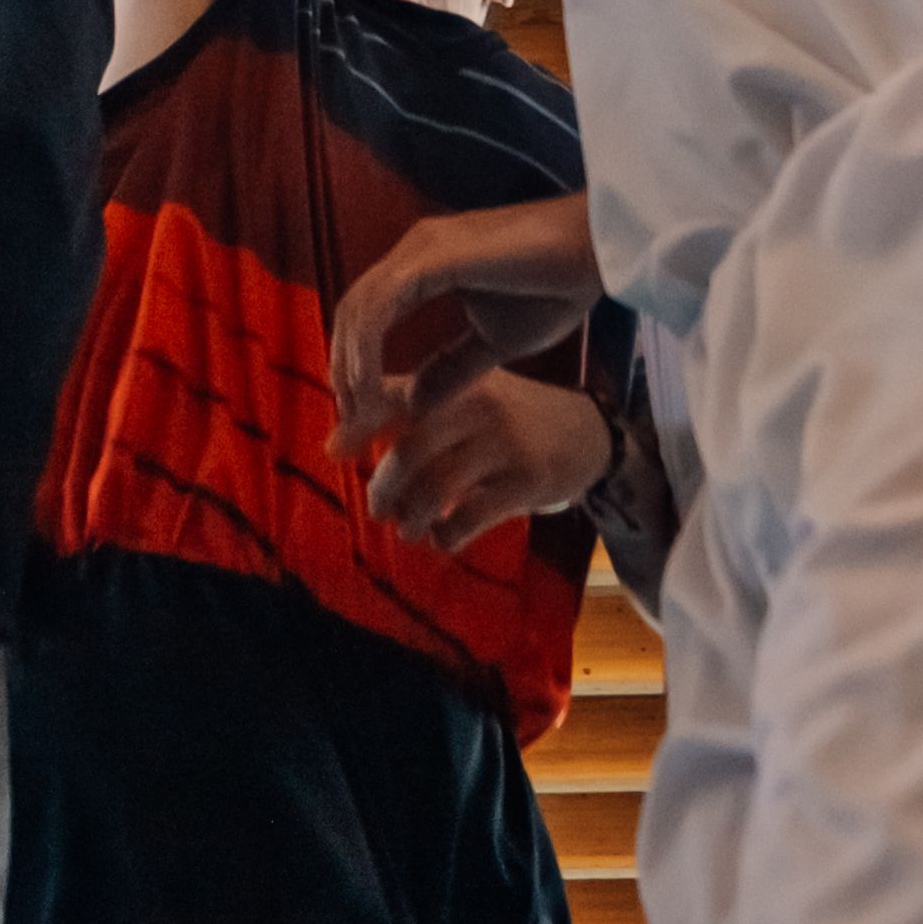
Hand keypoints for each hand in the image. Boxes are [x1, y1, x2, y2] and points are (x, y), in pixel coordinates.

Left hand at [329, 192, 606, 459]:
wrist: (597, 254)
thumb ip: (452, 368)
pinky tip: (375, 390)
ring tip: (361, 414)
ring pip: (359, 309)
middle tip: (350, 422)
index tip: (359, 412)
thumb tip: (416, 405)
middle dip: (343, 368)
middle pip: (352, 311)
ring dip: (351, 365)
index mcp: (425, 263)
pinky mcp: (433, 256)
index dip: (355, 361)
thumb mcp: (494, 343)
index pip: (369, 312)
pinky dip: (368, 350)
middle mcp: (415, 249)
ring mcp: (421, 248)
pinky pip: (381, 307)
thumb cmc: (556, 288)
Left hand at [356, 362, 614, 556]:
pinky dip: (448, 535)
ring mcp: (505, 443)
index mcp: (457, 383)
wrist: (590, 433)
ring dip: (413, 517)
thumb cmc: (512, 419)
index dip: (357, 425)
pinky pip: (472, 516)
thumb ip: (414, 410)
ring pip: (438, 487)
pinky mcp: (528, 480)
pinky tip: (444, 539)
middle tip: (379, 510)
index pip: (394, 398)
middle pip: (411, 451)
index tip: (332, 453)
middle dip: (385, 488)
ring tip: (408, 529)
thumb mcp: (471, 395)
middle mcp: (478, 406)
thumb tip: (338, 441)